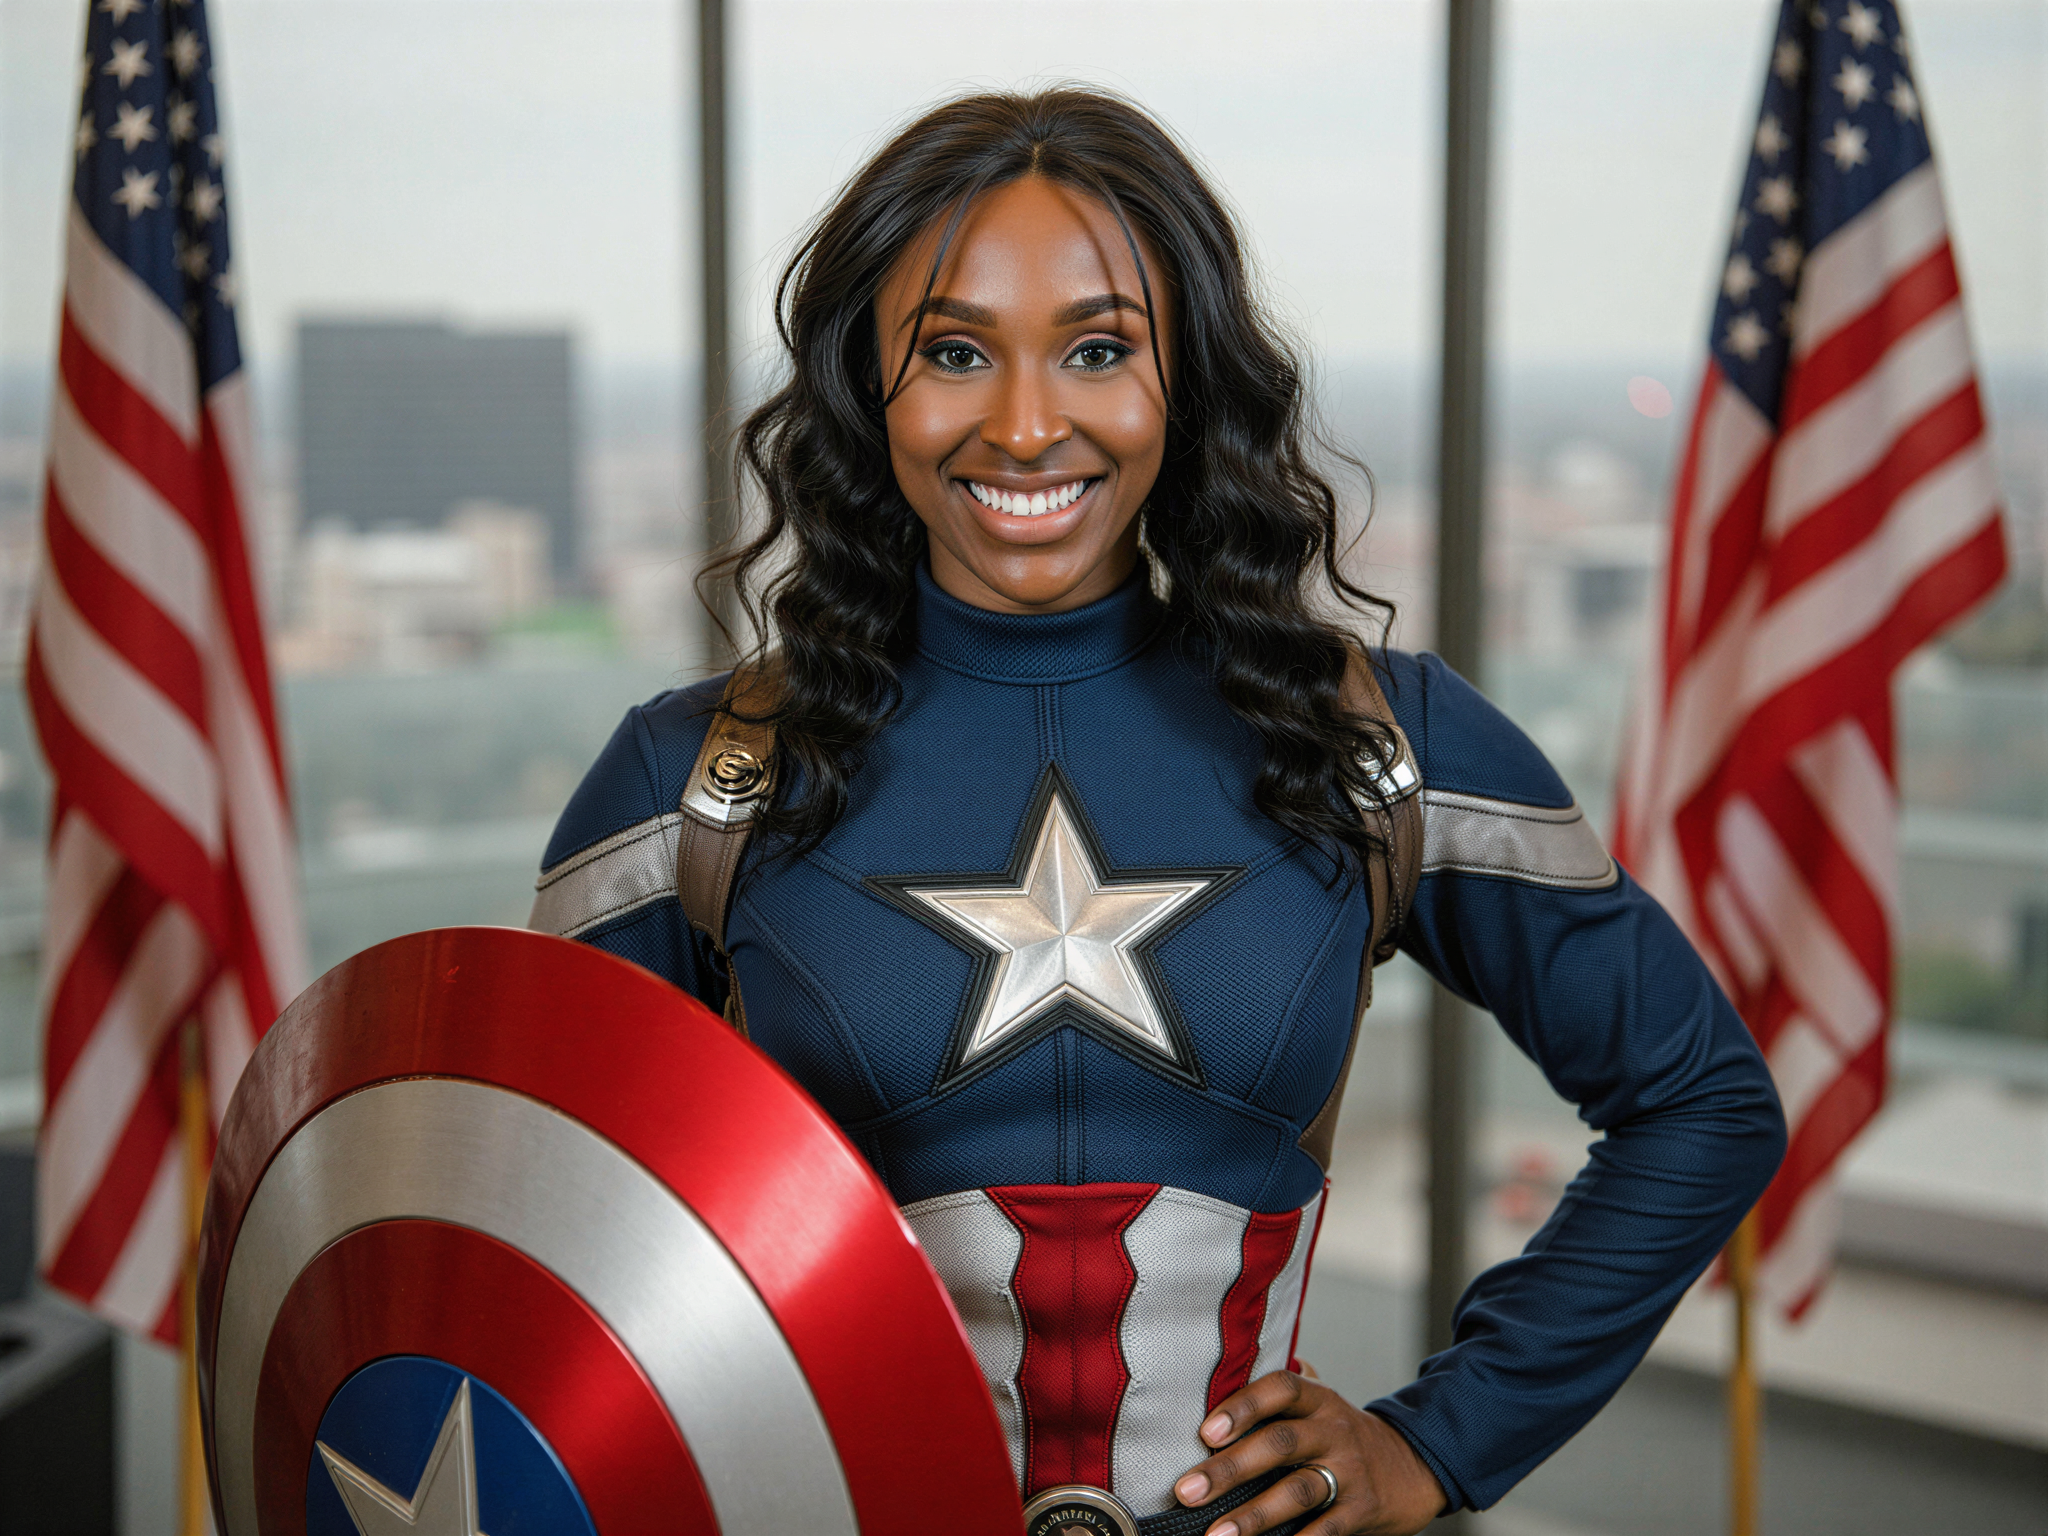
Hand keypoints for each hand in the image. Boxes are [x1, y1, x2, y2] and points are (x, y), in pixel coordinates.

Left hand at [1170, 1369, 1445, 1534]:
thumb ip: (1278, 1397)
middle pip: (1279, 1443)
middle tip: (1187, 1490)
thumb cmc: (1343, 1436)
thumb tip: (1216, 1384)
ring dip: (1253, 1516)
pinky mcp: (1363, 1509)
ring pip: (1298, 1490)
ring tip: (1217, 1535)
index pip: (1281, 1388)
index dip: (1243, 1406)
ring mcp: (1350, 1470)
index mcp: (1318, 1399)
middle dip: (1229, 1468)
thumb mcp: (1319, 1406)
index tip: (1206, 1431)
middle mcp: (1333, 1430)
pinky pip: (1328, 1529)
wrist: (1414, 1466)